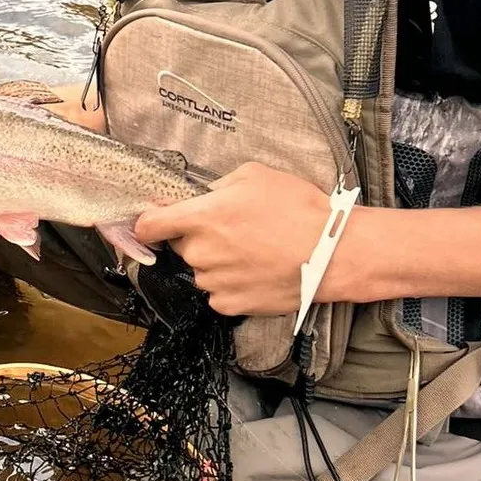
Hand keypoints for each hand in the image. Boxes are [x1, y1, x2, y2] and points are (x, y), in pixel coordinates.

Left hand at [133, 162, 332, 315]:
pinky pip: (217, 293)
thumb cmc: (298, 209)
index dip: (148, 223)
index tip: (155, 223)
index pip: (148, 226)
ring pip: (201, 270)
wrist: (333, 252)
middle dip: (196, 238)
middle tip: (231, 231)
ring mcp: (214, 282)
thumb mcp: (254, 176)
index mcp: (201, 217)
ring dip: (215, 262)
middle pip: (180, 246)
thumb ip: (218, 186)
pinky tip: (254, 271)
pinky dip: (230, 284)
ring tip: (251, 252)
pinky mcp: (230, 305)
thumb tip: (203, 196)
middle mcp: (201, 252)